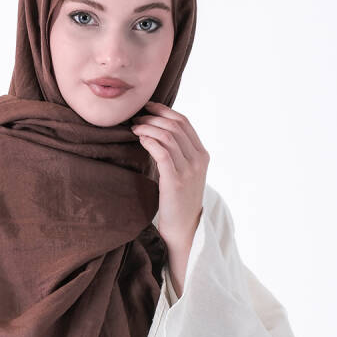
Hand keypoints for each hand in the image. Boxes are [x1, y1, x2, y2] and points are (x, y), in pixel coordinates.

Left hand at [130, 100, 207, 239]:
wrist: (184, 228)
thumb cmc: (179, 201)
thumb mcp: (185, 173)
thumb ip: (178, 154)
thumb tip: (158, 132)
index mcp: (202, 154)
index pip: (184, 122)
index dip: (164, 111)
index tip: (148, 107)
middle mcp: (198, 159)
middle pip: (175, 126)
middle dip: (153, 117)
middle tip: (136, 118)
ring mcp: (189, 170)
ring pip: (168, 136)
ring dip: (148, 128)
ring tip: (134, 128)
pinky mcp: (176, 181)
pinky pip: (162, 152)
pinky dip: (150, 141)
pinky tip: (140, 139)